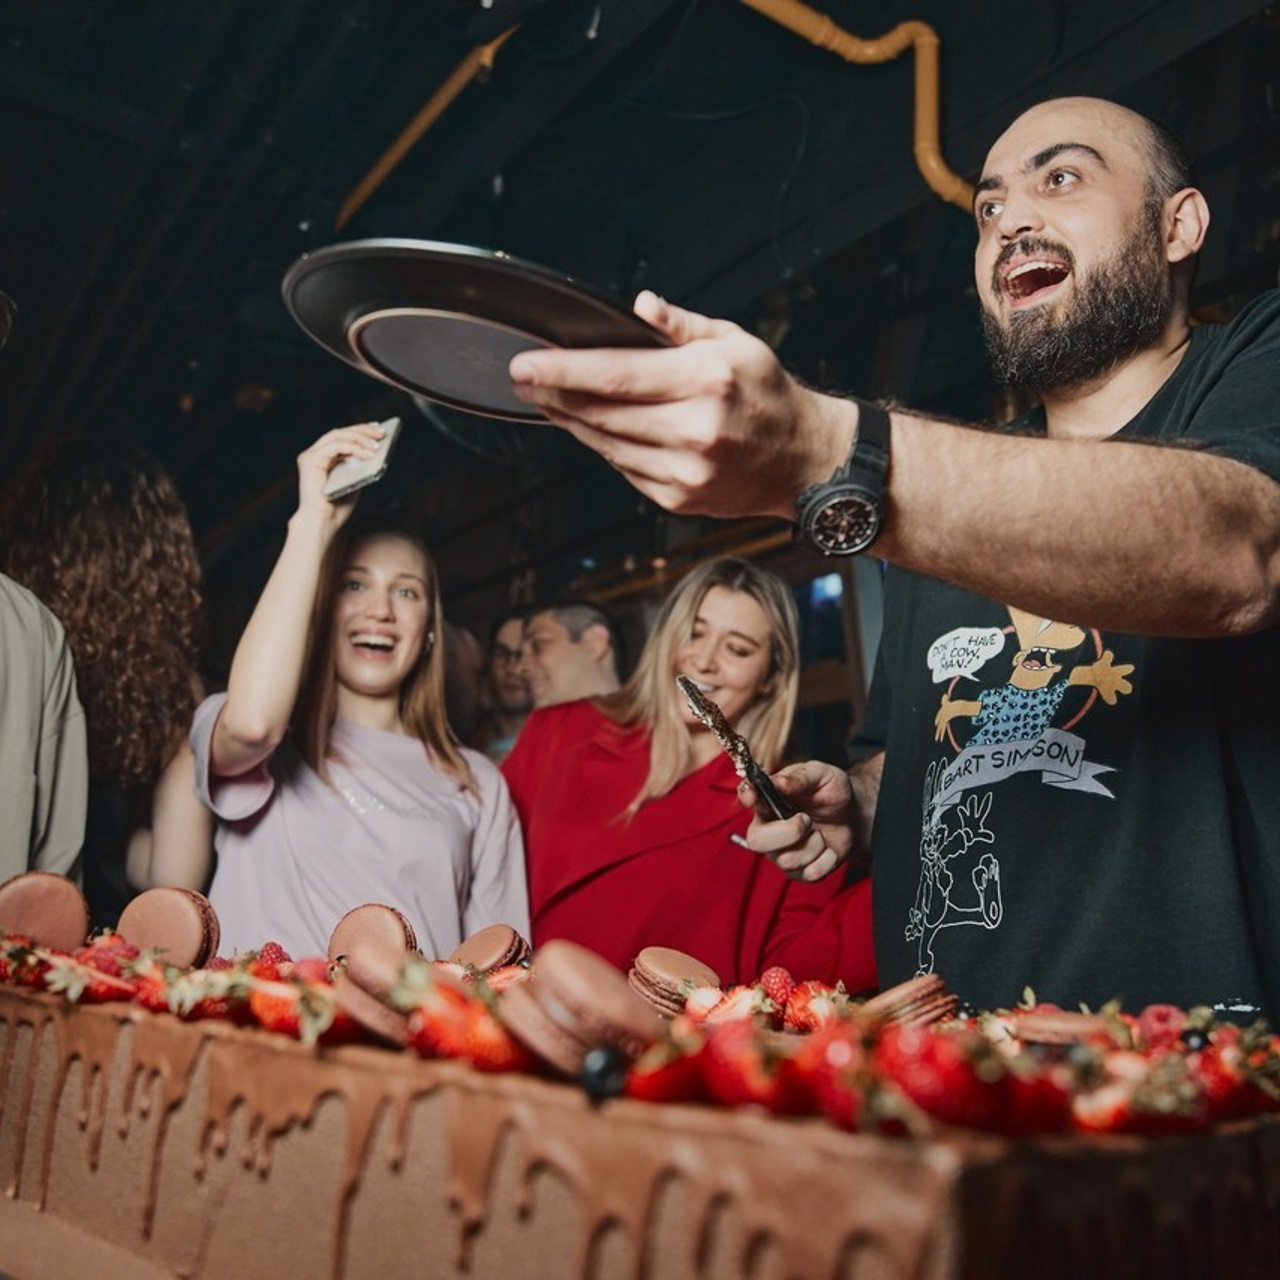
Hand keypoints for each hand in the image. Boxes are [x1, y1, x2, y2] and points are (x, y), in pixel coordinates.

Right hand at [294, 422, 385, 522]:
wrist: (323, 524)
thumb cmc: (337, 509)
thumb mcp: (353, 483)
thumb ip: (359, 467)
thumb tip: (375, 451)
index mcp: (324, 459)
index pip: (342, 437)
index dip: (360, 430)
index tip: (377, 428)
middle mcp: (315, 454)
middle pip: (340, 432)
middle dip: (362, 430)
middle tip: (381, 432)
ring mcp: (311, 456)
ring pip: (337, 435)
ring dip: (360, 437)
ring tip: (377, 444)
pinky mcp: (310, 460)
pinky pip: (335, 445)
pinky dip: (353, 447)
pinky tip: (368, 453)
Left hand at [508, 292, 851, 519]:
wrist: (803, 460)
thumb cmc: (767, 395)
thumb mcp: (735, 342)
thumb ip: (682, 326)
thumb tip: (639, 308)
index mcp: (706, 382)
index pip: (615, 375)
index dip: (562, 371)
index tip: (525, 364)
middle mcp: (694, 429)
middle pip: (600, 412)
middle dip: (553, 394)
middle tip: (522, 379)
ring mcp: (685, 469)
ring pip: (606, 443)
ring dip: (571, 422)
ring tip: (548, 401)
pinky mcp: (679, 496)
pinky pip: (623, 468)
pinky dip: (603, 446)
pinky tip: (591, 428)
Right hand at [738, 760, 856, 882]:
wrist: (853, 813)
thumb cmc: (831, 791)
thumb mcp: (821, 775)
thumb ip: (801, 777)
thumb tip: (780, 783)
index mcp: (767, 799)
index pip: (746, 795)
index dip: (746, 796)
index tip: (752, 796)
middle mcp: (767, 828)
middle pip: (757, 841)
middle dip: (789, 832)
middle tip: (806, 820)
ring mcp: (780, 852)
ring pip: (787, 860)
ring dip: (814, 844)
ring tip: (819, 832)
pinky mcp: (798, 871)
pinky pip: (810, 872)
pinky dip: (827, 858)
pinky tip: (827, 847)